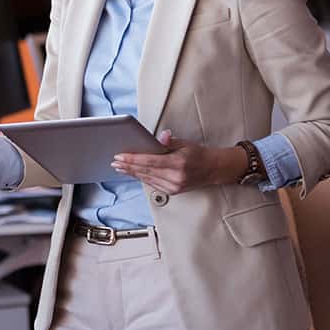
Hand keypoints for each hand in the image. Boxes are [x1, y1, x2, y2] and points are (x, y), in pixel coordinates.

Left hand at [110, 130, 245, 194]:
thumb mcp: (185, 143)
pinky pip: (152, 183)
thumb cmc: (199, 155)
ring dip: (132, 173)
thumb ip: (169, 142)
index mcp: (178, 164)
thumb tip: (159, 137)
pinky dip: (142, 177)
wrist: (214, 169)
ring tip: (120, 167)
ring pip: (147, 179)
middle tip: (115, 162)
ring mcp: (174, 186)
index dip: (132, 159)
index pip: (149, 162)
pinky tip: (133, 173)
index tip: (120, 156)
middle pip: (145, 171)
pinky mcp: (172, 191)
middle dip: (128, 166)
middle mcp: (175, 177)